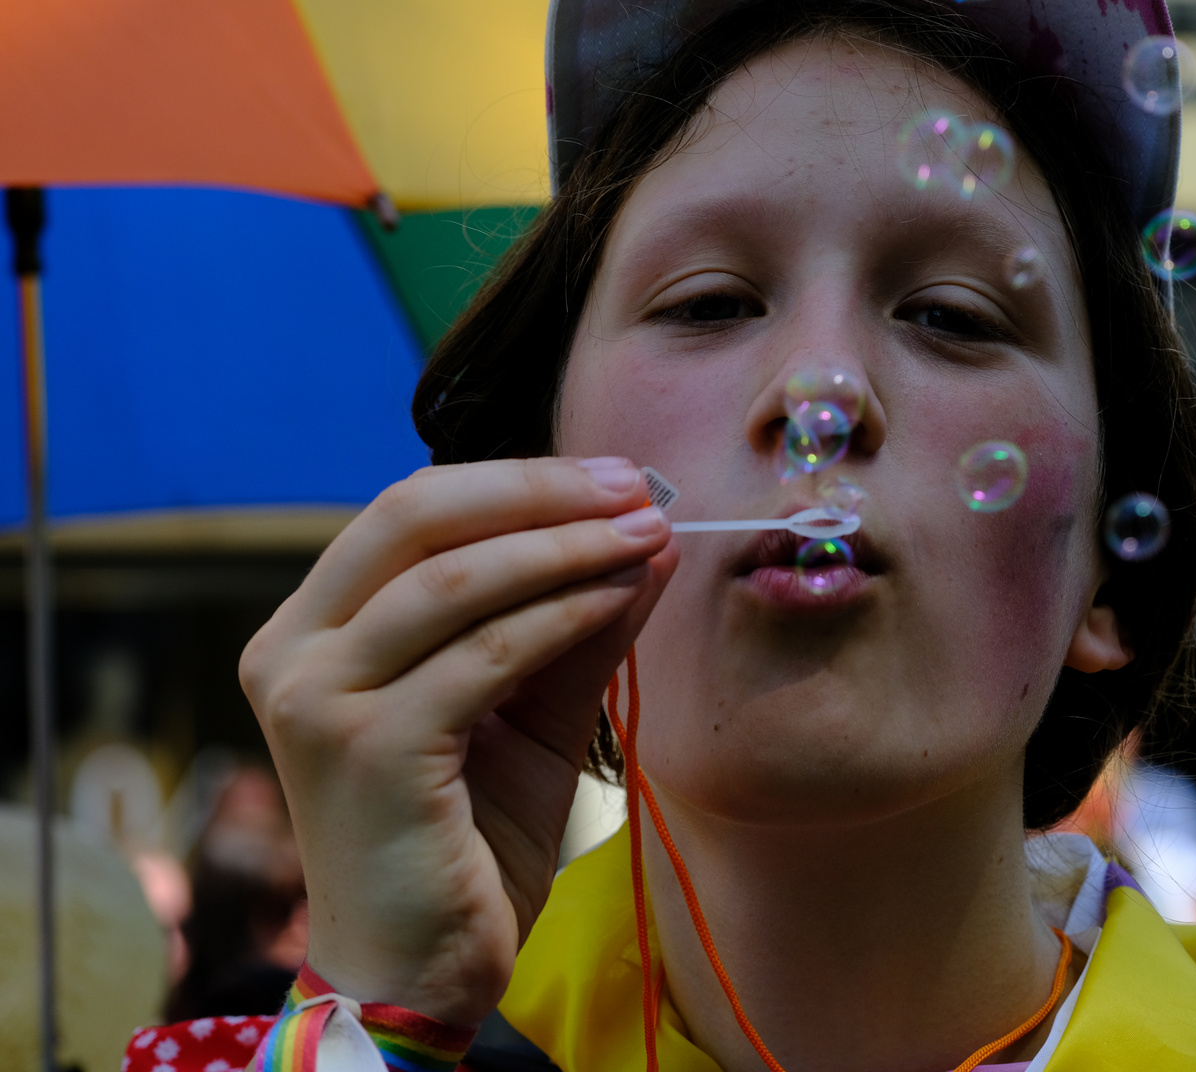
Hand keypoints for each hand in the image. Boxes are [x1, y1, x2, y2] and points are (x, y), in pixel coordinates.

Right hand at [239, 457, 675, 1024]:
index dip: (516, 482)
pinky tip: (620, 598)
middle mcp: (293, 652)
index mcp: (315, 629)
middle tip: (634, 487)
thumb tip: (647, 538)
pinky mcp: (366, 748)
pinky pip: (484, 654)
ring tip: (647, 537)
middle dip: (537, 492)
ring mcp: (318, 699)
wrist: (419, 970)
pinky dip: (561, 615)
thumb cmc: (464, 839)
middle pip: (414, 517)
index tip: (615, 478)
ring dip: (565, 548)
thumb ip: (572, 623)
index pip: (409, 513)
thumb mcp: (529, 712)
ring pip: (454, 580)